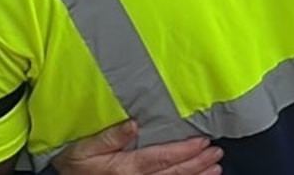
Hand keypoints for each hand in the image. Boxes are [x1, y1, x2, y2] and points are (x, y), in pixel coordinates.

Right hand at [54, 121, 221, 174]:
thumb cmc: (75, 164)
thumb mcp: (85, 147)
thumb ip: (110, 136)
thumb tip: (134, 123)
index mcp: (126, 168)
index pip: (161, 157)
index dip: (184, 150)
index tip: (203, 142)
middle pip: (173, 172)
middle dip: (198, 163)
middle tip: (217, 153)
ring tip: (216, 168)